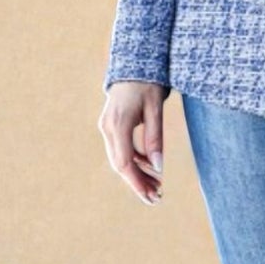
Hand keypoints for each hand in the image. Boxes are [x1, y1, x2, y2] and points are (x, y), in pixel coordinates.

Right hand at [98, 80, 169, 203]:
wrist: (133, 65)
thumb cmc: (147, 83)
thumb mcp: (156, 109)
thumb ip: (155, 138)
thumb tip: (157, 167)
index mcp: (118, 124)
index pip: (125, 162)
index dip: (138, 182)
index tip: (152, 196)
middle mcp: (108, 128)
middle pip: (121, 165)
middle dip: (138, 183)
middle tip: (157, 198)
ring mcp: (107, 128)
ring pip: (120, 159)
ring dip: (137, 174)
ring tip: (157, 187)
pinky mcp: (111, 127)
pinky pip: (121, 150)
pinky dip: (135, 162)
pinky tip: (150, 169)